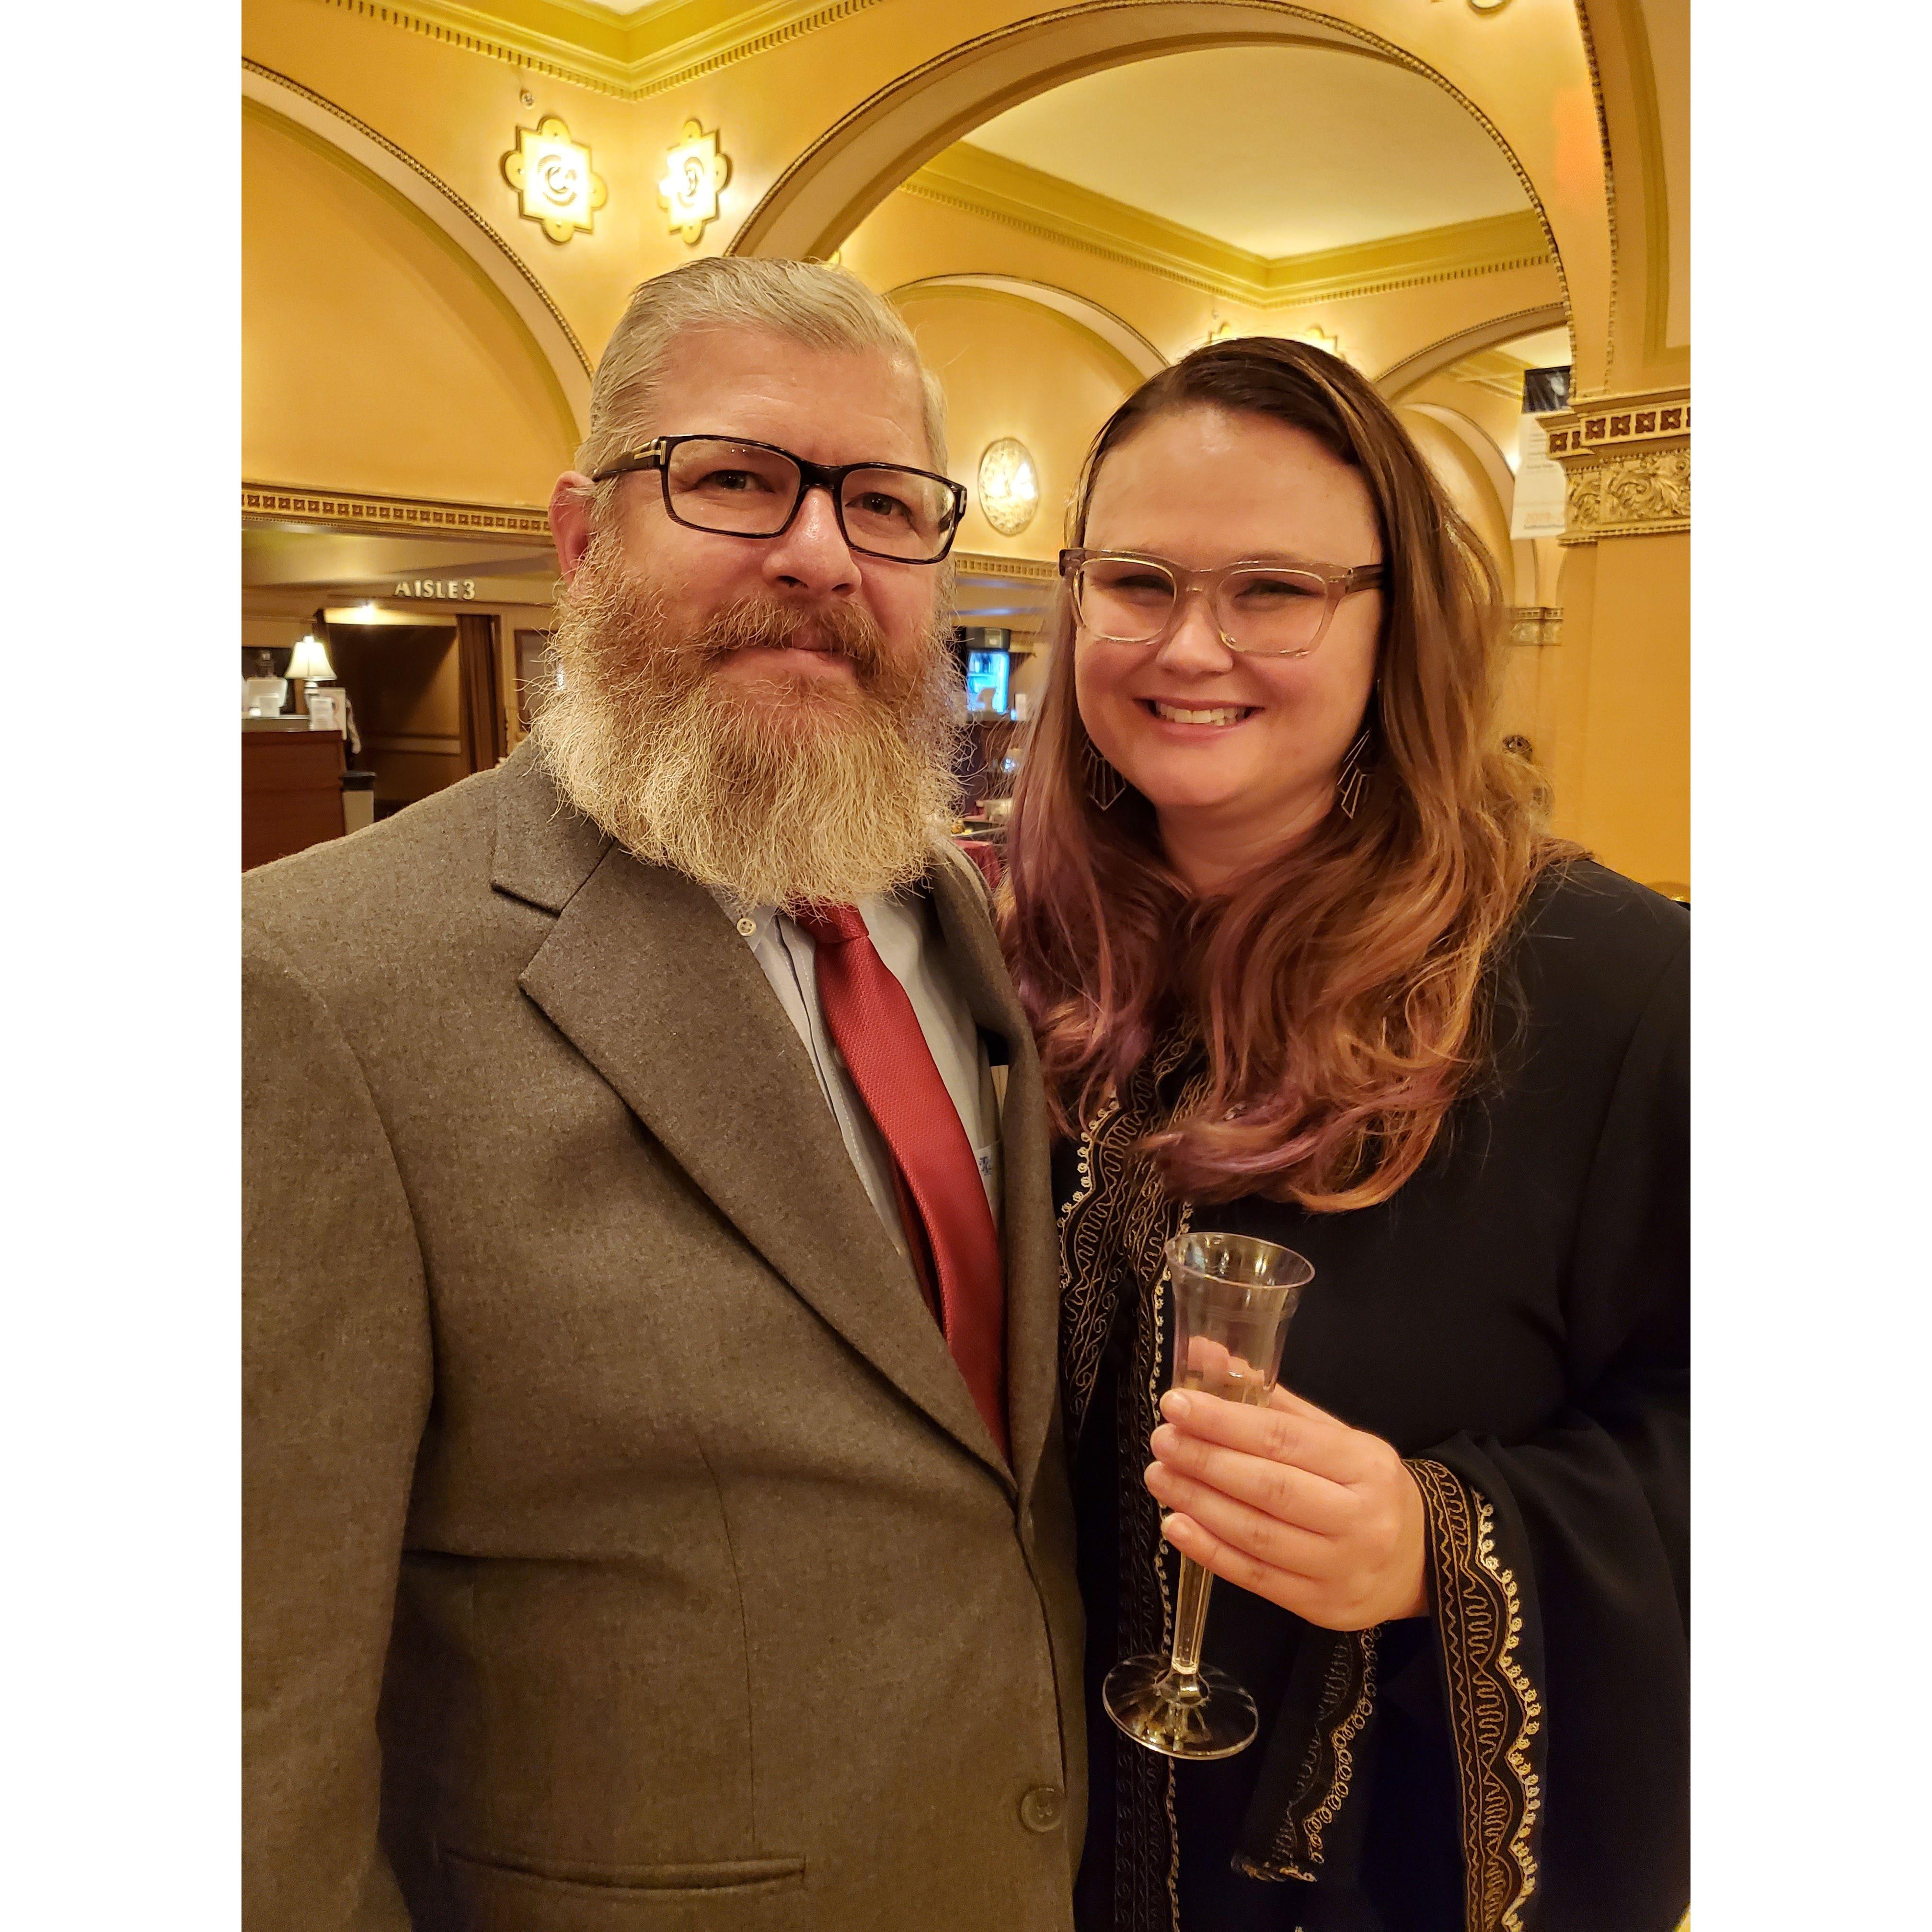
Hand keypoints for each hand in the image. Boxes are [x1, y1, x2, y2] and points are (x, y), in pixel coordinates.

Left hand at [1144, 1384, 1429, 1630]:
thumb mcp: (1336, 1437)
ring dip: (1198, 1503)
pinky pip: (1256, 1578)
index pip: (1285, 1438)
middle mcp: (1359, 1517)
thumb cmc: (1365, 1488)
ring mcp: (1341, 1568)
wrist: (1419, 1561)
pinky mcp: (1321, 1606)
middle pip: (1269, 1487)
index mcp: (1365, 1464)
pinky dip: (1210, 1551)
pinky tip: (1176, 1526)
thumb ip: (1273, 1402)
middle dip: (1205, 1460)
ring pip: (1257, 1534)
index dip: (1225, 1421)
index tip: (1178, 1404)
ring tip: (1160, 1476)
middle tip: (1162, 1440)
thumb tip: (1209, 1357)